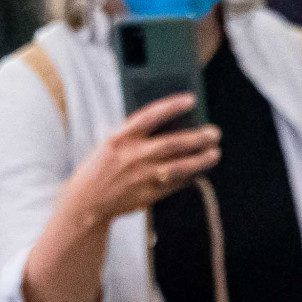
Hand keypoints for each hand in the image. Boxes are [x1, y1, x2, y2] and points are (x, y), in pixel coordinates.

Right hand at [73, 95, 222, 225]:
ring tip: (215, 153)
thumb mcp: (110, 144)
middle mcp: (133, 157)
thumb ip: (134, 134)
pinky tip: (201, 170)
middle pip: (173, 143)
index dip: (172, 106)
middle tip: (214, 132)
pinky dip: (191, 177)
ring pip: (180, 167)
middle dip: (198, 137)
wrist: (86, 202)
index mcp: (121, 139)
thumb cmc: (100, 167)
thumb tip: (169, 123)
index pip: (150, 116)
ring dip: (201, 160)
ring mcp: (142, 178)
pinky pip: (176, 185)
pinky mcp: (149, 196)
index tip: (191, 99)